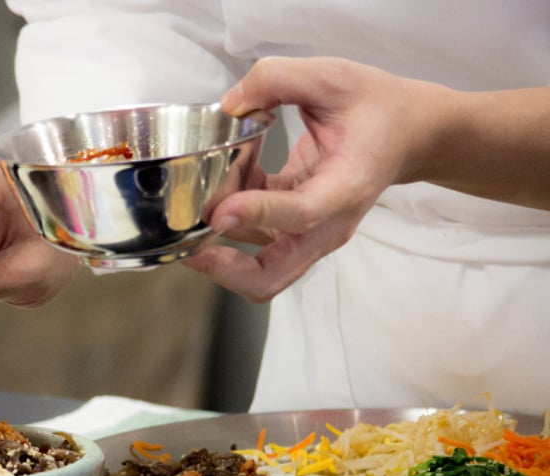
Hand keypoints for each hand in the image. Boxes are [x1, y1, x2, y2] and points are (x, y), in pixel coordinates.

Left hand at [184, 56, 427, 301]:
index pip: (300, 214)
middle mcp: (327, 223)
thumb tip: (231, 103)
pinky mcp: (293, 228)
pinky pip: (253, 233)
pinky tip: (232, 170)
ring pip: (256, 263)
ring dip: (222, 232)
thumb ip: (281, 79)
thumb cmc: (376, 108)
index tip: (219, 212)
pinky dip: (232, 210)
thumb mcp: (334, 77)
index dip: (257, 214)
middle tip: (187, 248)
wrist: (409, 134)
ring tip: (209, 181)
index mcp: (347, 188)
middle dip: (224, 270)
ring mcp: (309, 233)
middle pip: (271, 277)